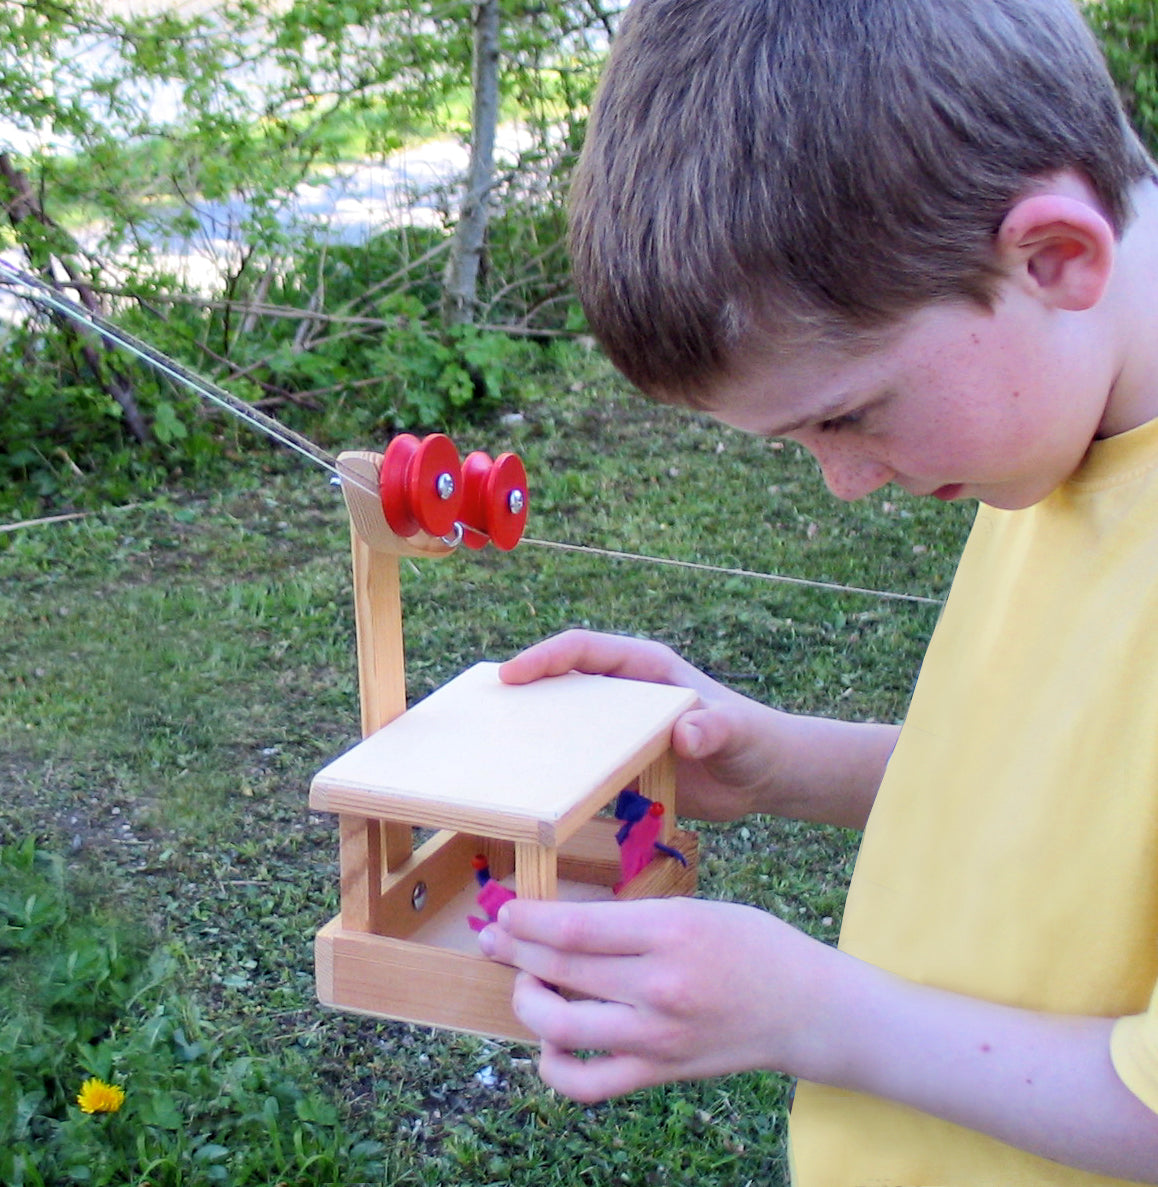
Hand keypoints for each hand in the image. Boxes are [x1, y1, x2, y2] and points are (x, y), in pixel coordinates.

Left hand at [479, 895, 833, 1101]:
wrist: (805, 1007)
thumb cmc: (750, 945)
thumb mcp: (695, 908)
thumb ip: (631, 918)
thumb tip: (561, 924)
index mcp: (671, 930)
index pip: (576, 927)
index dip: (528, 919)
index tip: (505, 911)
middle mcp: (660, 984)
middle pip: (560, 969)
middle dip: (514, 951)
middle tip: (494, 938)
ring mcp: (658, 1035)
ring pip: (561, 1026)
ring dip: (527, 1001)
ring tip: (526, 984)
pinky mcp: (659, 1071)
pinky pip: (587, 1083)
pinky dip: (553, 1066)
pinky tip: (551, 1040)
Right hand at [500, 629, 784, 820]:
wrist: (765, 776)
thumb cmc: (754, 740)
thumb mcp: (737, 732)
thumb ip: (716, 730)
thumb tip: (686, 735)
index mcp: (644, 668)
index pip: (583, 651)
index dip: (544, 658)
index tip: (510, 676)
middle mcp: (624, 693)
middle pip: (561, 684)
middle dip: (522, 694)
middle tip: (481, 716)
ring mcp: (620, 729)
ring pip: (564, 724)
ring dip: (532, 736)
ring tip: (493, 756)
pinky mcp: (621, 764)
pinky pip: (579, 765)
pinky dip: (556, 777)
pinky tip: (533, 798)